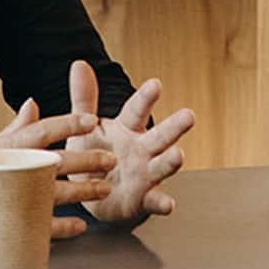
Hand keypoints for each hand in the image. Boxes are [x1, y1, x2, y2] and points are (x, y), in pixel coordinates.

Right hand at [0, 98, 114, 241]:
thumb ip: (16, 128)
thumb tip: (33, 103)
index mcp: (7, 150)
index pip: (42, 131)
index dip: (69, 124)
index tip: (92, 121)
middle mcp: (12, 172)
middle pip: (56, 162)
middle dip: (87, 160)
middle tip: (110, 159)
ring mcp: (11, 200)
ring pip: (55, 194)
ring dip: (83, 191)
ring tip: (103, 188)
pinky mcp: (9, 226)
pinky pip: (42, 228)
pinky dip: (63, 228)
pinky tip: (80, 225)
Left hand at [70, 59, 195, 227]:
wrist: (95, 195)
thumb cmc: (93, 155)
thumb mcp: (86, 127)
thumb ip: (85, 98)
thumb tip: (79, 63)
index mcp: (128, 129)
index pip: (137, 110)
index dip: (146, 98)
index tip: (155, 84)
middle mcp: (142, 149)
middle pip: (160, 135)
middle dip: (175, 126)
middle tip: (189, 115)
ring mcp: (146, 173)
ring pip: (162, 164)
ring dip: (171, 161)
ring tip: (179, 155)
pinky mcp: (144, 197)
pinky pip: (154, 200)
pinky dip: (162, 203)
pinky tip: (169, 204)